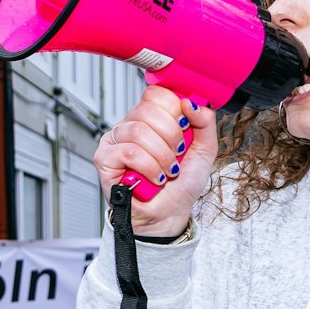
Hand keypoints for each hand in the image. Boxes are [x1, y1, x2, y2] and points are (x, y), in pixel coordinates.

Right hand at [94, 86, 219, 237]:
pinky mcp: (104, 159)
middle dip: (171, 136)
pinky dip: (148, 167)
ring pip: (138, 131)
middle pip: (148, 110)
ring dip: (161, 156)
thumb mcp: (204, 150)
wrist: (169, 214)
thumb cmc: (181, 185)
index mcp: (151, 118)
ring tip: (167, 171)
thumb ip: (205, 122)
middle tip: (177, 155)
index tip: (184, 129)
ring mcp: (115, 140)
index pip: (157, 93)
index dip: (174, 110)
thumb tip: (191, 102)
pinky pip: (128, 151)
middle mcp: (131, 124)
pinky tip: (154, 178)